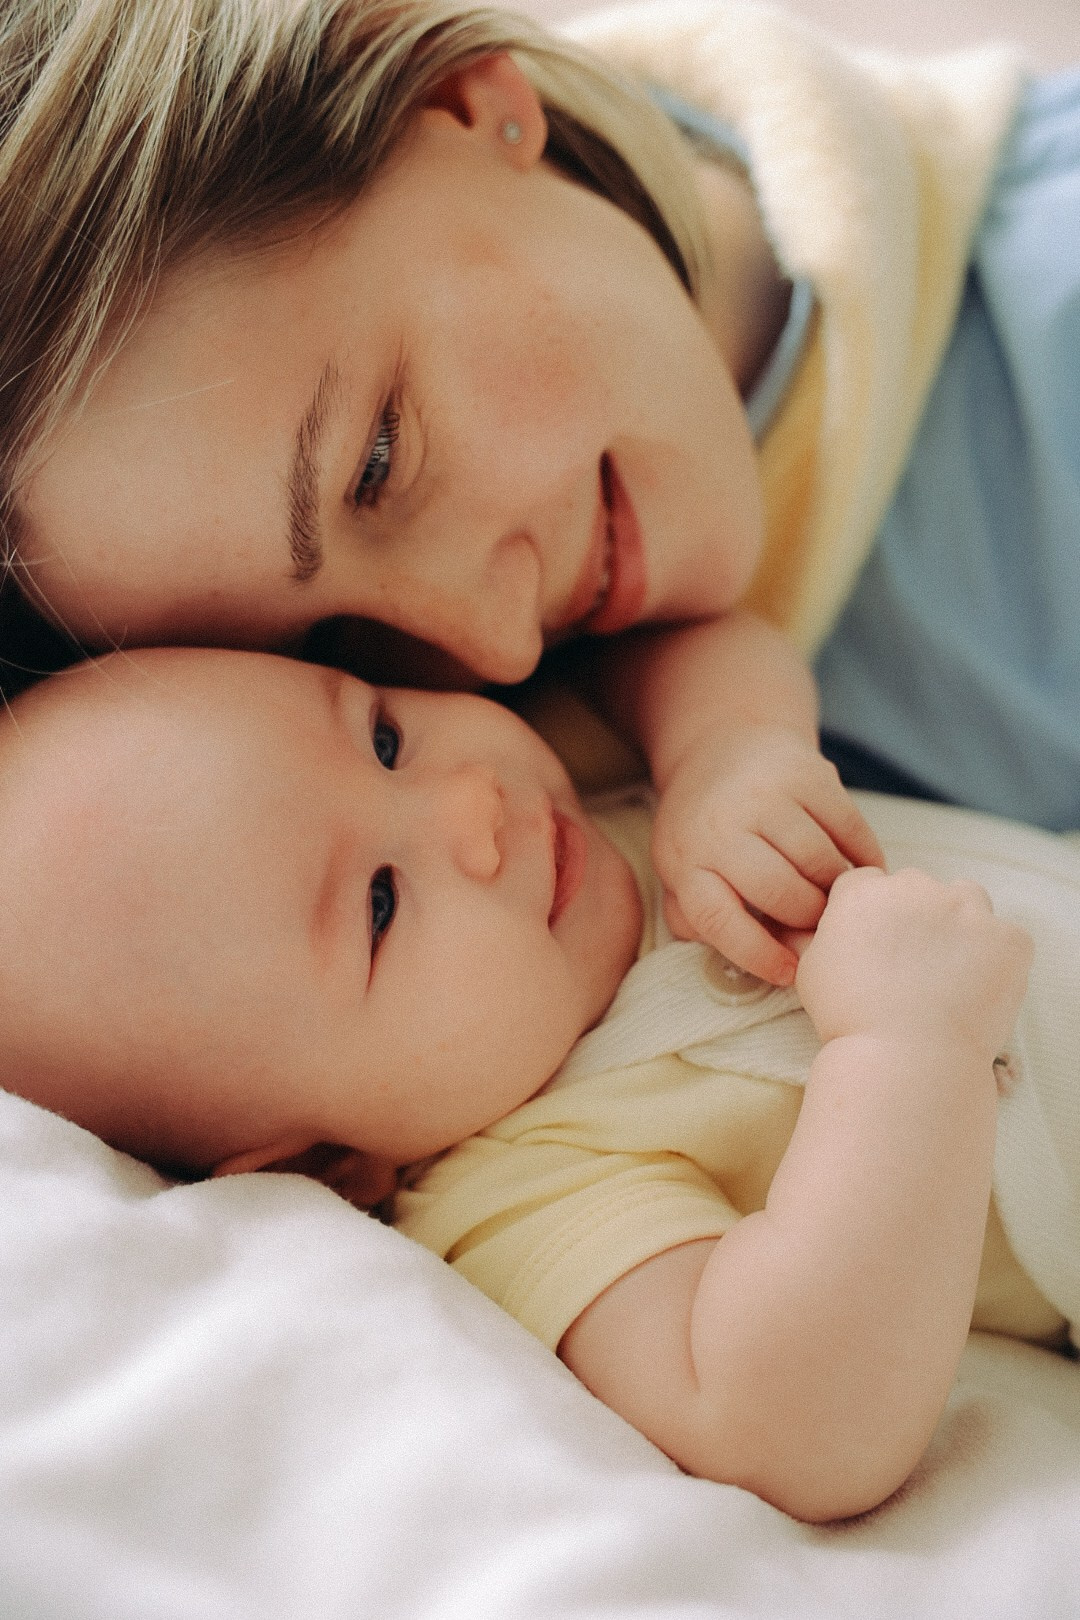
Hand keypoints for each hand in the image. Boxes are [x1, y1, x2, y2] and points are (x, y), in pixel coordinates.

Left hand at [651, 722, 884, 983]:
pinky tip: (857, 868)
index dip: (757, 955)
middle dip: (807, 922)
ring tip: (832, 896)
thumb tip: (736, 966)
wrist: (724, 746)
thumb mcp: (681, 871)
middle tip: (816, 926)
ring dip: (836, 891)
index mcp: (686, 857)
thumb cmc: (704, 826)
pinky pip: (852, 833)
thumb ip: (697, 920)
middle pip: (783, 894)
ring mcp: (768, 795)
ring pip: (822, 865)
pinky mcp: (811, 775)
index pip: (718, 919)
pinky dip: (864, 858)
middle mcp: (723, 824)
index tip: (789, 972)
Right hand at [795, 865, 1032, 1061]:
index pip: (869, 883)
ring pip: (966, 900)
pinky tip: (979, 991)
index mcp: (863, 892)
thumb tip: (800, 926)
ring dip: (960, 924)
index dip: (872, 914)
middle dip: (916, 917)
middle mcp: (915, 887)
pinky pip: (1007, 938)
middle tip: (912, 966)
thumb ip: (811, 937)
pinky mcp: (1008, 937)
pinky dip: (998, 960)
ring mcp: (967, 909)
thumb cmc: (850, 1020)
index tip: (877, 945)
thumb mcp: (808, 972)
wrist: (906, 1058)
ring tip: (949, 973)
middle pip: (917, 887)